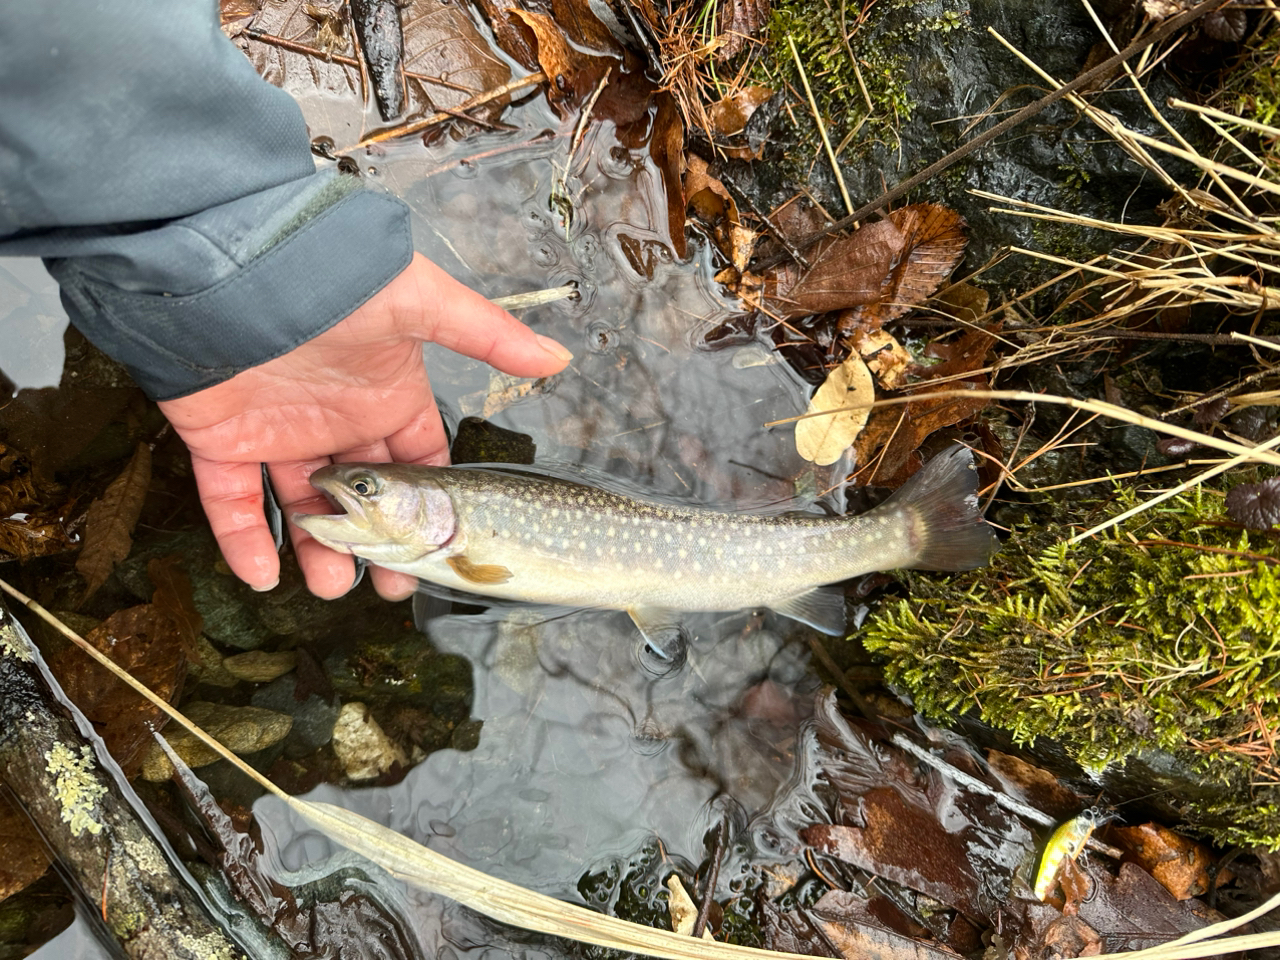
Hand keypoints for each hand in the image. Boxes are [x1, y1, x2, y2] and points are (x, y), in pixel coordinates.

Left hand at [158, 253, 571, 600]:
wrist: (237, 262)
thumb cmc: (334, 275)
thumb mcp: (421, 302)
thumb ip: (487, 335)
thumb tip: (557, 358)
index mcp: (387, 394)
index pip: (419, 461)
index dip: (429, 508)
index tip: (441, 549)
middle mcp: (338, 420)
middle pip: (366, 501)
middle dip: (380, 546)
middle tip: (392, 587)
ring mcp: (280, 434)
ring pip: (305, 510)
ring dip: (319, 554)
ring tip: (333, 588)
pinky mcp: (223, 441)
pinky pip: (232, 503)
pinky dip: (244, 542)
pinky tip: (262, 577)